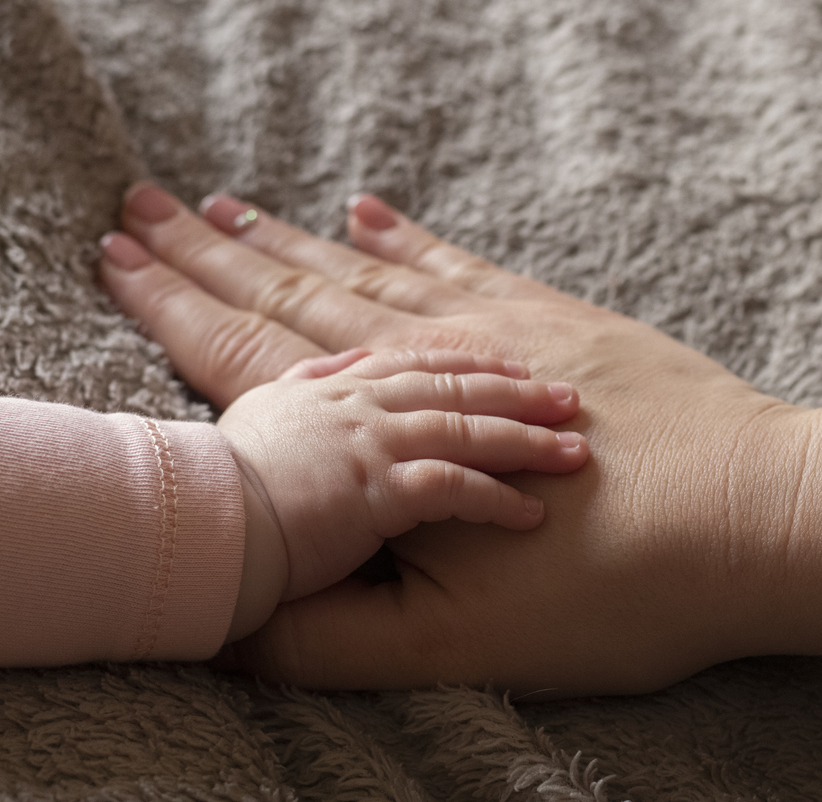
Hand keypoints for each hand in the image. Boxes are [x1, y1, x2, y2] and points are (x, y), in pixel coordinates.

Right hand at [99, 184, 801, 693]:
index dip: (177, 310)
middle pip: (300, 297)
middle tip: (153, 210)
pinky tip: (371, 212)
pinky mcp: (558, 319)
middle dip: (217, 257)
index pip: (254, 358)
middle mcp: (432, 361)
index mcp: (389, 436)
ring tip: (238, 209)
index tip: (123, 261)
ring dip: (296, 242)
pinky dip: (408, 239)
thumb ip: (337, 641)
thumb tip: (240, 630)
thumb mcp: (461, 653)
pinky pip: (460, 265)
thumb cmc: (622, 595)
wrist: (765, 516)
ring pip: (372, 275)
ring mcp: (500, 329)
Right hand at [218, 347, 587, 640]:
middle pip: (457, 380)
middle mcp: (361, 400)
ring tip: (575, 450)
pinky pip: (455, 486)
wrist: (192, 520)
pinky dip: (496, 500)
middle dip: (518, 384)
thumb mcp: (261, 411)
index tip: (514, 359)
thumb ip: (304, 383)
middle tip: (571, 396)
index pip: (416, 356)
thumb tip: (327, 365)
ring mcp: (371, 438)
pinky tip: (531, 516)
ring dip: (526, 437)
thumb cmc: (220, 481)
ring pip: (468, 424)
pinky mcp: (377, 486)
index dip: (469, 356)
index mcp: (335, 384)